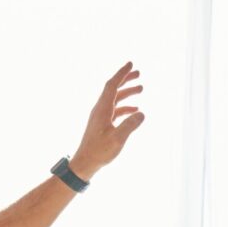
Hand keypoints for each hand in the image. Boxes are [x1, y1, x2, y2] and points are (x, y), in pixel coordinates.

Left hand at [69, 62, 143, 179]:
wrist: (85, 162)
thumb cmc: (99, 151)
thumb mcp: (117, 139)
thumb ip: (130, 125)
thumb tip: (142, 113)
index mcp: (102, 109)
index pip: (112, 85)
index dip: (121, 74)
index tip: (130, 64)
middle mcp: (100, 109)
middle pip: (113, 89)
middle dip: (125, 79)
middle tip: (138, 72)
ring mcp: (101, 116)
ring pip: (115, 99)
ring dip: (127, 93)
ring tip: (141, 88)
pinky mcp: (102, 124)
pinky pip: (115, 110)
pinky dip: (125, 107)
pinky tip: (135, 110)